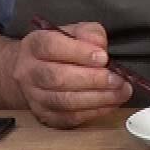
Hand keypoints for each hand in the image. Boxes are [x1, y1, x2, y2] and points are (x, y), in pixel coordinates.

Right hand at [12, 21, 131, 128]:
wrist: (35, 70)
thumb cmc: (60, 49)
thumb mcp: (74, 32)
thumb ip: (89, 34)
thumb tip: (101, 48)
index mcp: (35, 45)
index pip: (51, 47)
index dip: (79, 52)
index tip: (103, 57)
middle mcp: (29, 72)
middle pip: (57, 78)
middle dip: (92, 80)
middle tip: (118, 80)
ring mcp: (34, 96)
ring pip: (63, 101)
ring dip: (96, 99)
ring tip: (120, 92)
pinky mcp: (44, 115)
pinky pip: (68, 118)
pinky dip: (92, 112)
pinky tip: (110, 104)